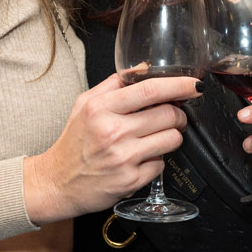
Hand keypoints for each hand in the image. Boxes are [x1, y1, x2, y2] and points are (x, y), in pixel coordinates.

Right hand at [22, 73, 200, 223]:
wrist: (57, 183)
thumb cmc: (73, 142)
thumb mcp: (85, 104)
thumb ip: (115, 84)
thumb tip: (145, 67)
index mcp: (101, 109)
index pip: (150, 90)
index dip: (179, 85)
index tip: (194, 85)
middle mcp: (112, 132)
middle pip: (168, 115)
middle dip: (179, 114)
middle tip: (174, 116)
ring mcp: (123, 158)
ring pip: (172, 139)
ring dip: (172, 136)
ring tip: (158, 137)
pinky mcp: (130, 181)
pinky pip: (161, 164)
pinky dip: (157, 160)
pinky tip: (142, 158)